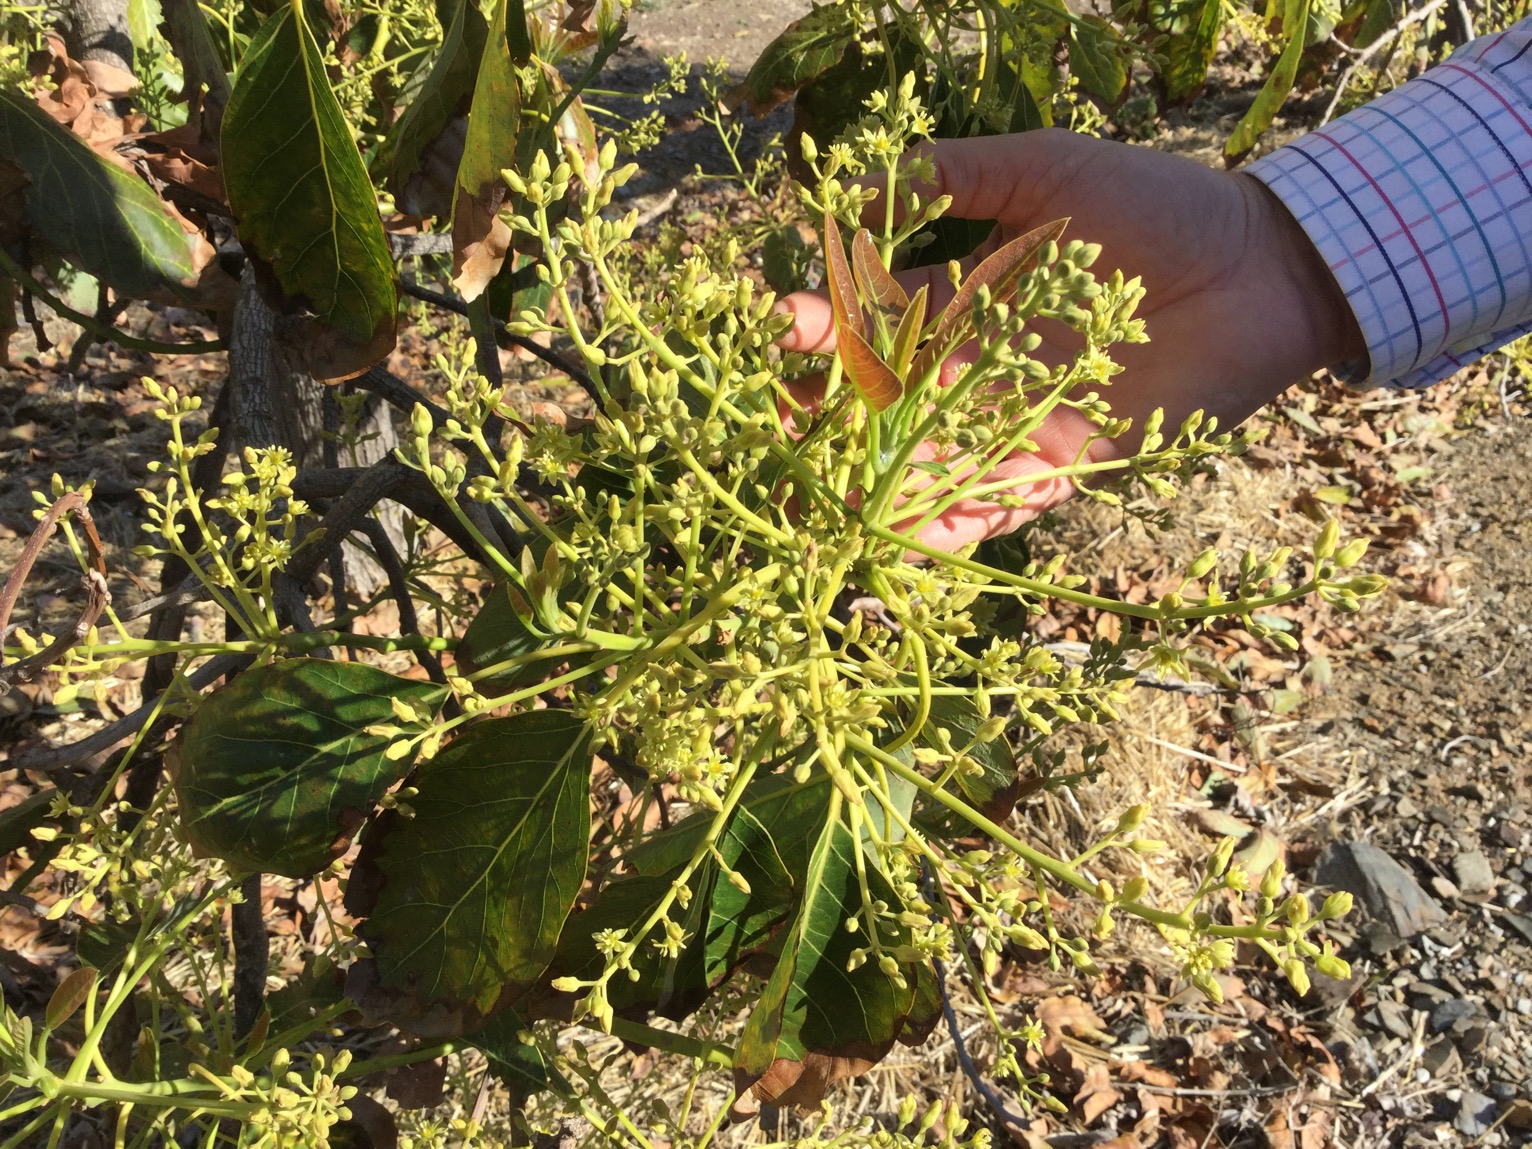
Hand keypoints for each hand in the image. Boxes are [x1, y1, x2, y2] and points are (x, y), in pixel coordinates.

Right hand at [777, 129, 1364, 548]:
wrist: (1257, 266)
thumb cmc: (1156, 206)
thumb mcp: (1050, 169)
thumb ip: (964, 173)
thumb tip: (872, 178)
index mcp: (964, 303)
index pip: (872, 322)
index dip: (823, 323)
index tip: (778, 320)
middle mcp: (978, 370)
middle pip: (884, 405)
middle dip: (827, 416)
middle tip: (777, 425)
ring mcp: (1017, 423)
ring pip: (928, 464)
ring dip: (875, 484)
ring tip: (821, 499)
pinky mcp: (1066, 465)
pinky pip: (1000, 505)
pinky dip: (957, 523)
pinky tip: (908, 533)